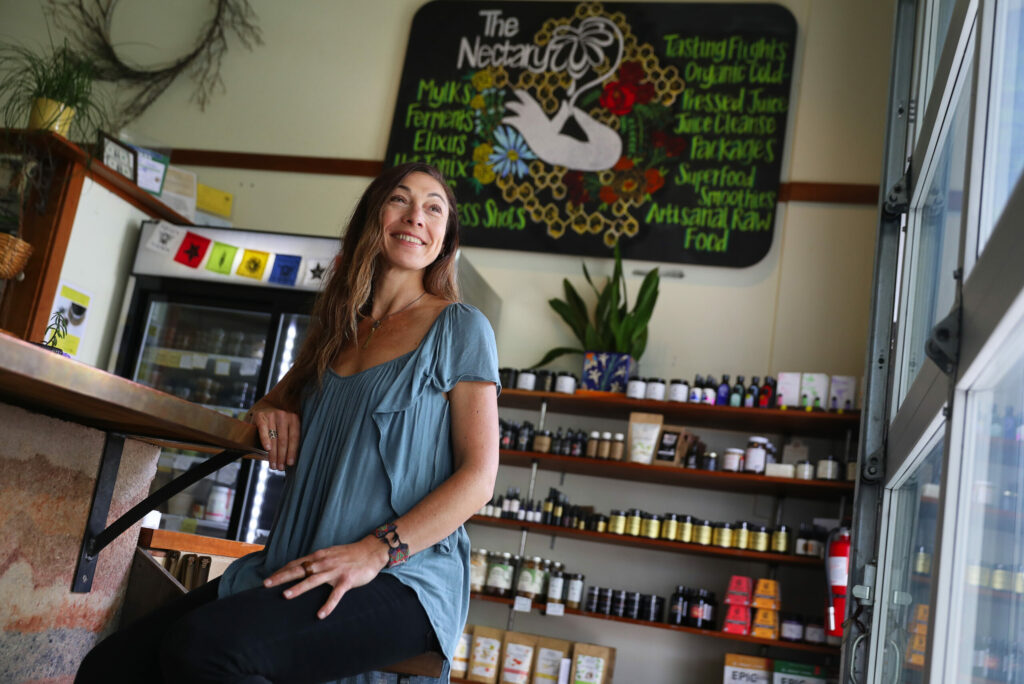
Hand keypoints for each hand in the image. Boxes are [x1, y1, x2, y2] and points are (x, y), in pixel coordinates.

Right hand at [249, 406, 299, 470]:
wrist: (265, 408)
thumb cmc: (278, 423)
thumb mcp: (287, 427)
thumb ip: (290, 439)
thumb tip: (291, 460)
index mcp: (294, 419)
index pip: (294, 438)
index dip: (292, 452)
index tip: (290, 463)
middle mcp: (284, 416)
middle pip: (284, 440)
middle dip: (282, 456)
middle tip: (280, 468)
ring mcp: (272, 415)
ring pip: (274, 438)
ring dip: (273, 454)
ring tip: (273, 465)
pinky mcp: (261, 416)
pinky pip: (263, 430)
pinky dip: (265, 440)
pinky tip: (267, 449)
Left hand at [263, 536, 390, 618]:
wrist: (372, 550)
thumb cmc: (350, 554)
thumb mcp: (330, 554)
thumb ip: (317, 561)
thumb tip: (302, 569)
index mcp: (319, 556)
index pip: (296, 563)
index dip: (282, 571)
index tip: (268, 579)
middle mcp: (324, 562)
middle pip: (299, 570)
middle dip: (282, 577)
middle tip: (266, 584)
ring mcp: (335, 571)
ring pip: (314, 580)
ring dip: (299, 588)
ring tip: (285, 596)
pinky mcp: (346, 580)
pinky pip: (336, 594)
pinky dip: (328, 604)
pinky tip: (321, 615)